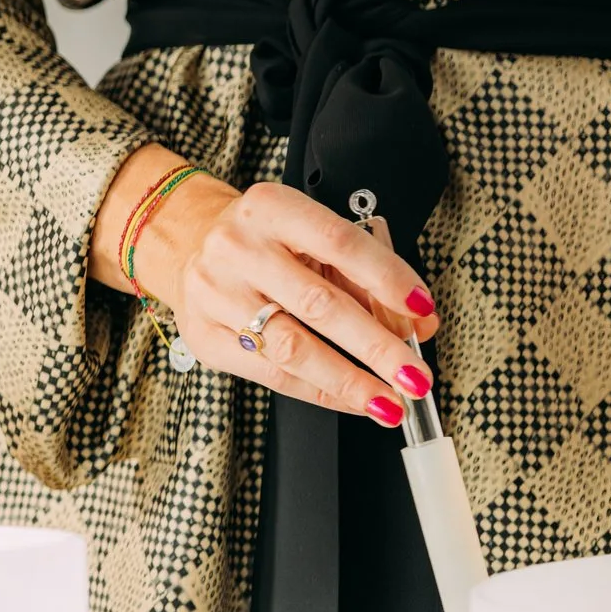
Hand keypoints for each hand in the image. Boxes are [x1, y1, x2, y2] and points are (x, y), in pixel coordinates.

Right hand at [95, 147, 439, 426]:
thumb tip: (417, 325)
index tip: (422, 310)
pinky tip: (350, 400)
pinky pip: (271, 374)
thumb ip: (364, 276)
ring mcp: (216, 296)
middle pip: (318, 304)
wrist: (189, 245)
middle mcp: (238, 249)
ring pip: (292, 348)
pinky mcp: (206, 338)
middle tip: (414, 375)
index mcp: (270, 209)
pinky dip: (319, 392)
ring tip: (388, 402)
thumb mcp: (309, 238)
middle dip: (376, 347)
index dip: (387, 278)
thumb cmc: (262, 242)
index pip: (339, 243)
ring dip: (349, 381)